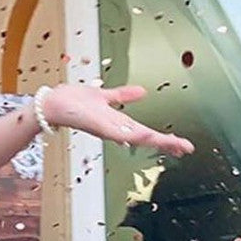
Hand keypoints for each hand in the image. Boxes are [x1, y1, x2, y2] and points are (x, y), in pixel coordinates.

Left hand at [42, 83, 193, 157]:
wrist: (53, 105)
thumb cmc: (73, 101)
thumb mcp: (104, 95)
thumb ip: (122, 95)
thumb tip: (142, 91)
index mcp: (118, 123)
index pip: (147, 132)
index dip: (165, 138)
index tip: (183, 144)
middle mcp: (115, 129)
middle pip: (147, 138)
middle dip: (168, 143)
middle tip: (187, 149)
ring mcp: (109, 129)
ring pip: (138, 137)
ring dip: (158, 141)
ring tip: (178, 145)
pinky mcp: (100, 127)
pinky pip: (121, 132)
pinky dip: (136, 135)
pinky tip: (150, 137)